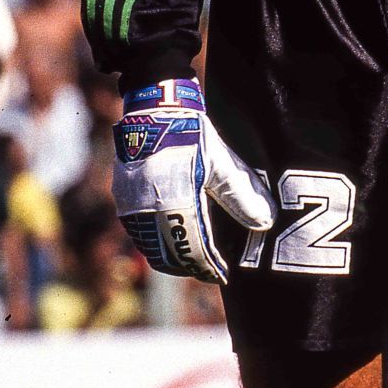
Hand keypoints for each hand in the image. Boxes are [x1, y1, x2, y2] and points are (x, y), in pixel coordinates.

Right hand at [112, 78, 273, 284]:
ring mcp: (131, 205)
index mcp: (175, 200)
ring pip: (152, 247)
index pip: (194, 248)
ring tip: (193, 262)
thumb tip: (264, 223)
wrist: (153, 111)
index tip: (223, 275)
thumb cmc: (192, 136)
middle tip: (210, 273)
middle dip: (192, 267)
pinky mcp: (122, 200)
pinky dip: (156, 245)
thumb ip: (242, 196)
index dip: (210, 266)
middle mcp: (148, 208)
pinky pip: (139, 234)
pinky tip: (171, 243)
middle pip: (171, 254)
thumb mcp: (222, 165)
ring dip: (173, 259)